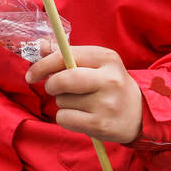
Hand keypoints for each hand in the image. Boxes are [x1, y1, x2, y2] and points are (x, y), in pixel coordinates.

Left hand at [26, 44, 143, 144]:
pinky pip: (65, 118)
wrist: (139, 113)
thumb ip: (67, 56)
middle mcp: (109, 79)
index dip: (43, 65)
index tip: (31, 74)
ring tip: (81, 103)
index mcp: (106, 58)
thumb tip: (39, 46)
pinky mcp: (100, 125)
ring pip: (62, 101)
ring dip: (63, 103)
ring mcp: (106, 104)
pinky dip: (66, 118)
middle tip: (53, 88)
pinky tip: (81, 116)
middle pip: (63, 80)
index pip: (66, 57)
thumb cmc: (109, 85)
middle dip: (51, 85)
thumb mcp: (95, 64)